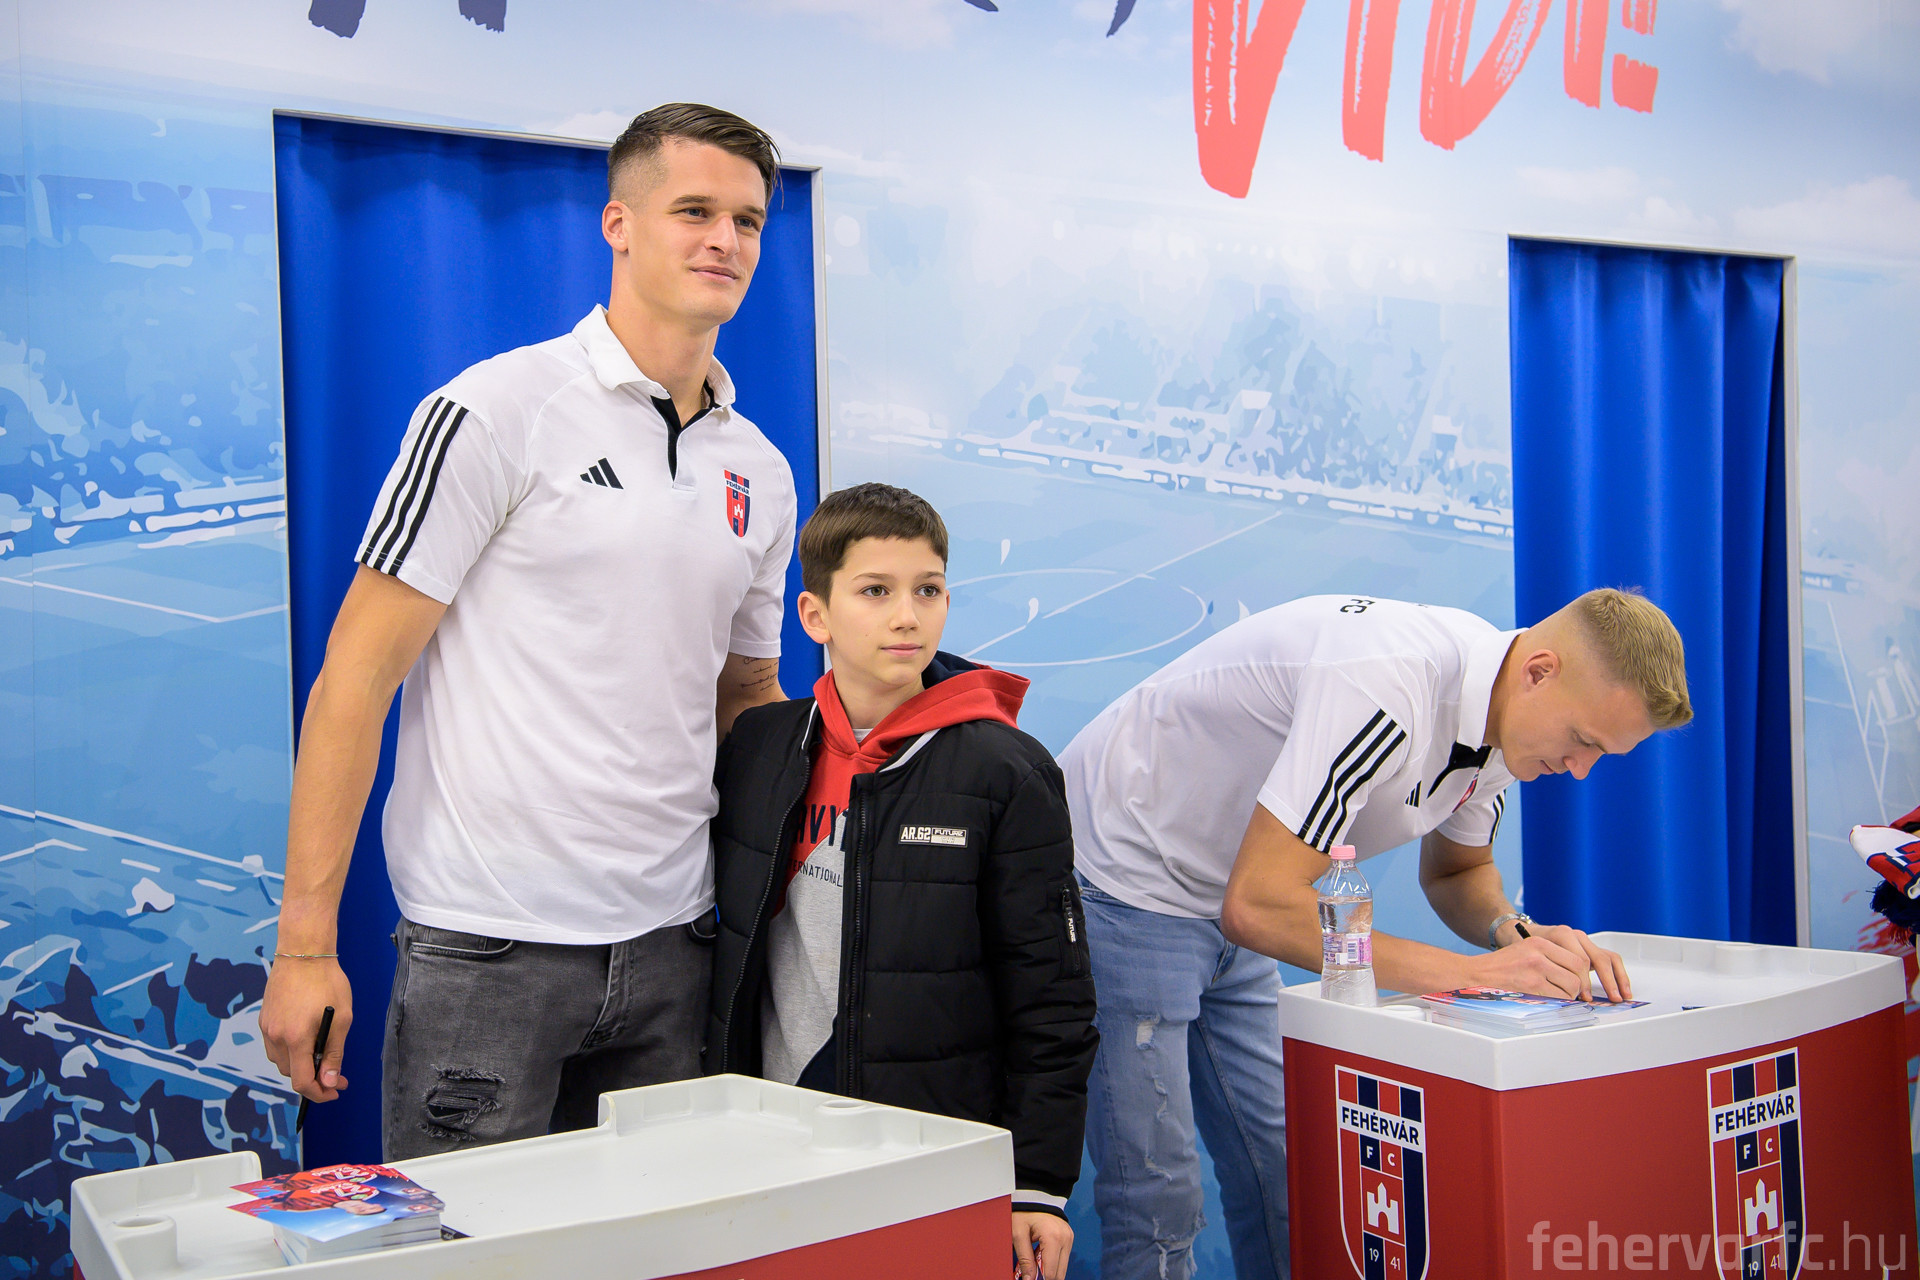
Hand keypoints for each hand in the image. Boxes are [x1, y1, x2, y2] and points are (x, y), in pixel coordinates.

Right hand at [260, 956, 352, 1101]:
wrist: (303, 952)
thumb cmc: (326, 981)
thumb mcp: (341, 1019)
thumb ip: (333, 1053)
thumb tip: (328, 1081)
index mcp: (296, 1038)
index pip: (301, 1082)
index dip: (319, 1093)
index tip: (334, 1090)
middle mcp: (276, 1036)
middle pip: (290, 1073)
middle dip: (314, 1079)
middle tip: (336, 1073)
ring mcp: (267, 1027)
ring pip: (281, 1061)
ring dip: (300, 1065)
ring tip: (322, 1055)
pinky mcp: (264, 1019)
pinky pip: (275, 1045)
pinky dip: (290, 1050)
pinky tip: (307, 1040)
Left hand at [1012, 1211, 1072, 1279]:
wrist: (1035, 1194)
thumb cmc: (1024, 1211)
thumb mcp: (1018, 1234)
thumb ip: (1025, 1259)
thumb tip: (1029, 1279)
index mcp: (1053, 1238)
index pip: (1051, 1272)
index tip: (1029, 1279)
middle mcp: (1065, 1239)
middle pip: (1060, 1273)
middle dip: (1045, 1277)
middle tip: (1031, 1273)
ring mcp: (1069, 1238)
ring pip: (1062, 1267)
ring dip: (1049, 1269)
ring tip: (1035, 1260)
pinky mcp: (1069, 1238)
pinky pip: (1063, 1257)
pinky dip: (1052, 1261)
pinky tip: (1041, 1254)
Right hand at [1466, 934, 1590, 999]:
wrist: (1477, 974)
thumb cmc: (1501, 966)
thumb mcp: (1526, 950)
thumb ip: (1550, 957)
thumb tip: (1576, 974)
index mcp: (1539, 942)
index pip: (1577, 958)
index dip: (1583, 974)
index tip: (1580, 981)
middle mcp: (1539, 952)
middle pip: (1578, 971)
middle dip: (1579, 986)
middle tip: (1572, 992)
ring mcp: (1536, 969)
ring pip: (1571, 986)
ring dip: (1569, 995)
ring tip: (1558, 995)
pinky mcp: (1531, 985)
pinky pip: (1558, 997)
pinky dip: (1558, 1002)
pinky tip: (1548, 999)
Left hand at [1520, 923, 1630, 1001]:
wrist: (1524, 931)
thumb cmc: (1525, 945)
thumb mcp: (1530, 955)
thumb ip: (1545, 970)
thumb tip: (1560, 994)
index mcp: (1563, 935)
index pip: (1581, 961)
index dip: (1585, 982)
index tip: (1586, 997)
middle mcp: (1576, 936)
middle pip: (1598, 958)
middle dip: (1608, 980)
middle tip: (1613, 998)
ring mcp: (1584, 941)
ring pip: (1608, 957)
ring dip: (1618, 977)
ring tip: (1623, 995)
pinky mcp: (1589, 947)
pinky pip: (1608, 958)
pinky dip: (1617, 973)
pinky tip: (1621, 987)